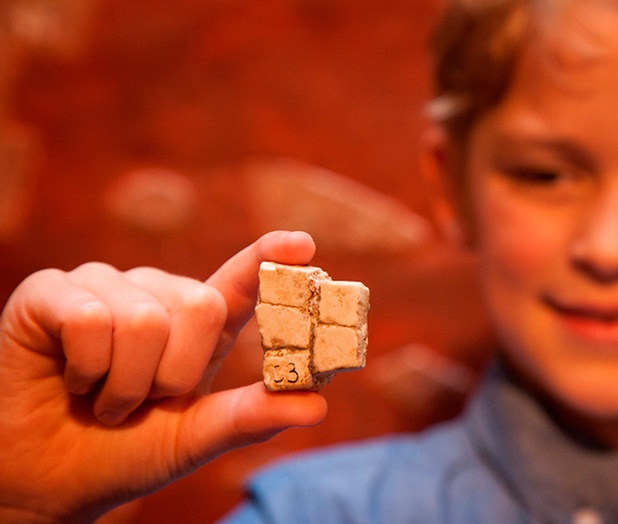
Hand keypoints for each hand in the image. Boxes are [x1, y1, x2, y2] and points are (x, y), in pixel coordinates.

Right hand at [0, 231, 327, 522]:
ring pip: (145, 319)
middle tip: (141, 402)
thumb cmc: (122, 452)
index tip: (304, 245)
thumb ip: (250, 417)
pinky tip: (71, 380)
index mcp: (197, 325)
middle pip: (200, 305)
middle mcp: (155, 294)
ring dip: (124, 383)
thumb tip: (317, 405)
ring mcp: (104, 286)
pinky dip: (86, 369)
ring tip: (102, 397)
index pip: (239, 281)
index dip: (269, 257)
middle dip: (174, 374)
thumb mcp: (193, 437)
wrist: (47, 480)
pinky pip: (90, 319)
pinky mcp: (51, 291)